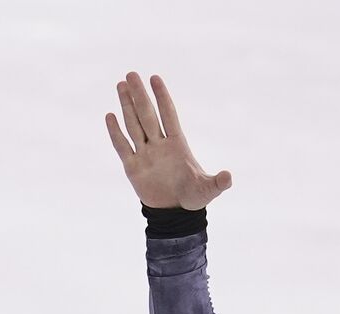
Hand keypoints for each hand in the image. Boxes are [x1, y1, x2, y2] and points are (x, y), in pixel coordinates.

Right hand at [106, 73, 231, 209]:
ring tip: (121, 85)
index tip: (155, 78)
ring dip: (127, 106)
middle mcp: (159, 145)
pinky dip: (115, 132)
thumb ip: (217, 182)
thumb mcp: (207, 190)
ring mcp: (145, 154)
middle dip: (140, 95)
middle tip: (132, 74)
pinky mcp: (132, 167)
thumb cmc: (193, 197)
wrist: (175, 213)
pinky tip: (110, 116)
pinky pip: (122, 146)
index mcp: (177, 145)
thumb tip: (229, 177)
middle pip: (148, 115)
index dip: (162, 97)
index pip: (169, 116)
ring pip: (133, 125)